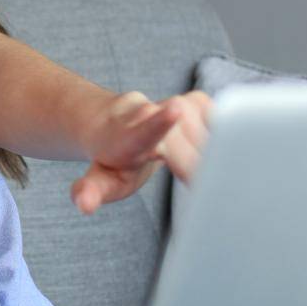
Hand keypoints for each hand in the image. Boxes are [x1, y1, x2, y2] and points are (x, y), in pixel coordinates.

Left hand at [71, 90, 212, 214]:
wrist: (114, 125)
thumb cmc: (114, 161)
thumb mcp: (103, 180)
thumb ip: (92, 190)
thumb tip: (83, 204)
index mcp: (127, 137)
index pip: (143, 132)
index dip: (160, 123)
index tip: (176, 110)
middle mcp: (150, 114)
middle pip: (186, 140)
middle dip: (199, 163)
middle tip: (211, 191)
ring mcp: (174, 103)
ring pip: (207, 130)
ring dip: (212, 156)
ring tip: (206, 174)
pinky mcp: (194, 101)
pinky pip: (219, 118)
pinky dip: (224, 137)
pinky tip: (215, 149)